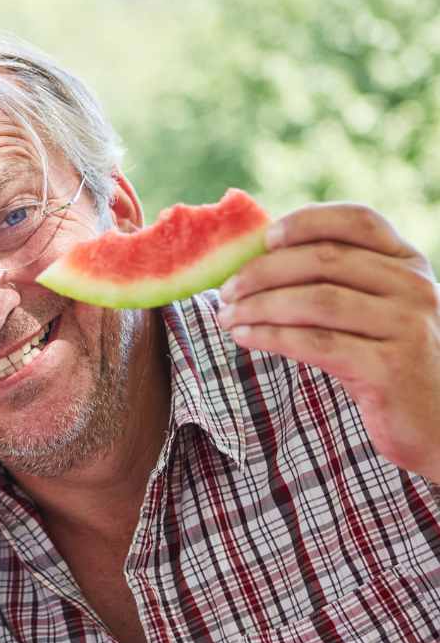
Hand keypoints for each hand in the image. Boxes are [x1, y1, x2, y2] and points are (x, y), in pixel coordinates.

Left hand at [218, 203, 439, 483]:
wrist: (438, 423)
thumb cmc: (389, 358)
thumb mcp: (375, 309)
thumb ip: (339, 280)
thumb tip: (256, 256)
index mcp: (408, 262)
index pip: (358, 220)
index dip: (307, 222)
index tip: (266, 237)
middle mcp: (414, 286)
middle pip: (323, 259)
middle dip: (262, 271)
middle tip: (225, 290)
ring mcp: (407, 326)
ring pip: (315, 301)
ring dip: (259, 306)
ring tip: (226, 316)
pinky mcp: (390, 368)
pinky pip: (315, 344)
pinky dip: (271, 337)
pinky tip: (244, 337)